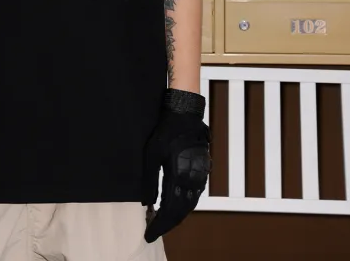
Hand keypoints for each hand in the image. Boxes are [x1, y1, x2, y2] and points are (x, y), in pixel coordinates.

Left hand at [141, 91, 210, 242]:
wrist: (185, 116)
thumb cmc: (165, 133)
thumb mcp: (151, 155)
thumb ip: (150, 180)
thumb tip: (147, 203)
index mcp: (179, 177)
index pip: (170, 210)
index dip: (160, 224)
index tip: (149, 233)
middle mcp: (193, 180)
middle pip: (181, 211)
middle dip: (167, 224)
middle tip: (153, 231)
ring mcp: (200, 176)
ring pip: (189, 205)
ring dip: (176, 216)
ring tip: (162, 221)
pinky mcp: (202, 171)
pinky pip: (194, 195)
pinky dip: (184, 205)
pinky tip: (175, 206)